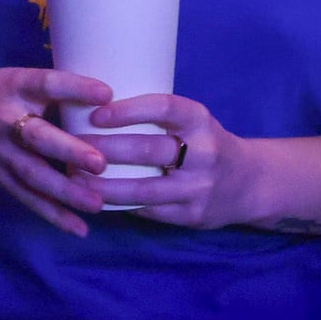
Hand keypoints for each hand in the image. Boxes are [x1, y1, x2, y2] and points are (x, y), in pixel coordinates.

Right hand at [0, 67, 114, 236]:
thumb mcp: (22, 79)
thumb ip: (56, 91)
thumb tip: (112, 100)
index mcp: (15, 86)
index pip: (46, 84)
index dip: (75, 88)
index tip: (107, 93)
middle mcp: (5, 120)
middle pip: (36, 137)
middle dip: (69, 151)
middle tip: (101, 163)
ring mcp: (0, 153)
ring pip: (33, 174)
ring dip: (66, 192)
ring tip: (97, 203)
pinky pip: (28, 198)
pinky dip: (53, 214)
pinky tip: (79, 227)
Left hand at [84, 93, 252, 228]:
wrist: (249, 183)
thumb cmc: (206, 143)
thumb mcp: (194, 122)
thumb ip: (159, 118)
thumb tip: (98, 104)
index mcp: (200, 121)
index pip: (163, 108)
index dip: (129, 110)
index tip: (96, 113)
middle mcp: (203, 153)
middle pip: (148, 150)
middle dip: (105, 149)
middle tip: (71, 147)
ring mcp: (198, 188)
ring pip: (144, 189)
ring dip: (104, 185)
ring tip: (74, 178)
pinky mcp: (192, 215)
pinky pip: (148, 211)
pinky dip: (120, 205)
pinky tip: (95, 199)